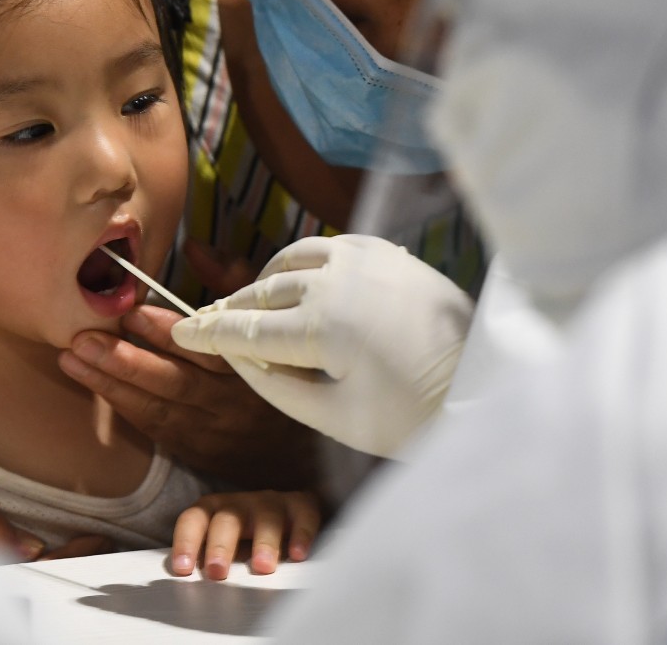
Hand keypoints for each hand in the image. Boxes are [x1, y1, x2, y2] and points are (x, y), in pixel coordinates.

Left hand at [59, 305, 316, 488]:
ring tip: (72, 360)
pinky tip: (93, 385)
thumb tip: (194, 246)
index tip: (133, 311)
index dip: (169, 333)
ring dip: (111, 385)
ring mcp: (211, 431)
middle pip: (174, 382)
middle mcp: (230, 402)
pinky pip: (154, 429)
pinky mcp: (195, 451)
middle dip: (125, 361)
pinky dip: (123, 408)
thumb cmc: (277, 365)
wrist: (297, 449)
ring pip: (156, 409)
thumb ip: (233, 282)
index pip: (208, 348)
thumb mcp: (267, 320)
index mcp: (251, 364)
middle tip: (83, 339)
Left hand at [170, 491, 319, 579]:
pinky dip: (301, 534)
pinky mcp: (300, 506)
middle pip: (226, 520)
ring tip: (262, 567)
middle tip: (217, 572)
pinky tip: (298, 555)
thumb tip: (194, 593)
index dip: (186, 542)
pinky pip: (302, 516)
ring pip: (265, 517)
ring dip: (263, 542)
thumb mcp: (225, 547)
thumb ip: (210, 562)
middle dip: (220, 546)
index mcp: (213, 511)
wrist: (288, 514)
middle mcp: (239, 505)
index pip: (193, 521)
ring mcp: (269, 503)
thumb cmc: (247, 537)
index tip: (182, 569)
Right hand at [171, 235, 473, 457]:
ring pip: (289, 262)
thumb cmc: (415, 415)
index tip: (177, 331)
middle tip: (203, 322)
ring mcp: (362, 259)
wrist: (489, 383)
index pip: (244, 331)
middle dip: (229, 310)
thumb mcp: (336, 419)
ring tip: (250, 306)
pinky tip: (296, 282)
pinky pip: (324, 247)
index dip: (205, 334)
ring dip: (263, 284)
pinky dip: (299, 264)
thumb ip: (276, 386)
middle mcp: (336, 282)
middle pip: (262, 293)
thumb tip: (237, 359)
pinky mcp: (384, 251)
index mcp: (322, 328)